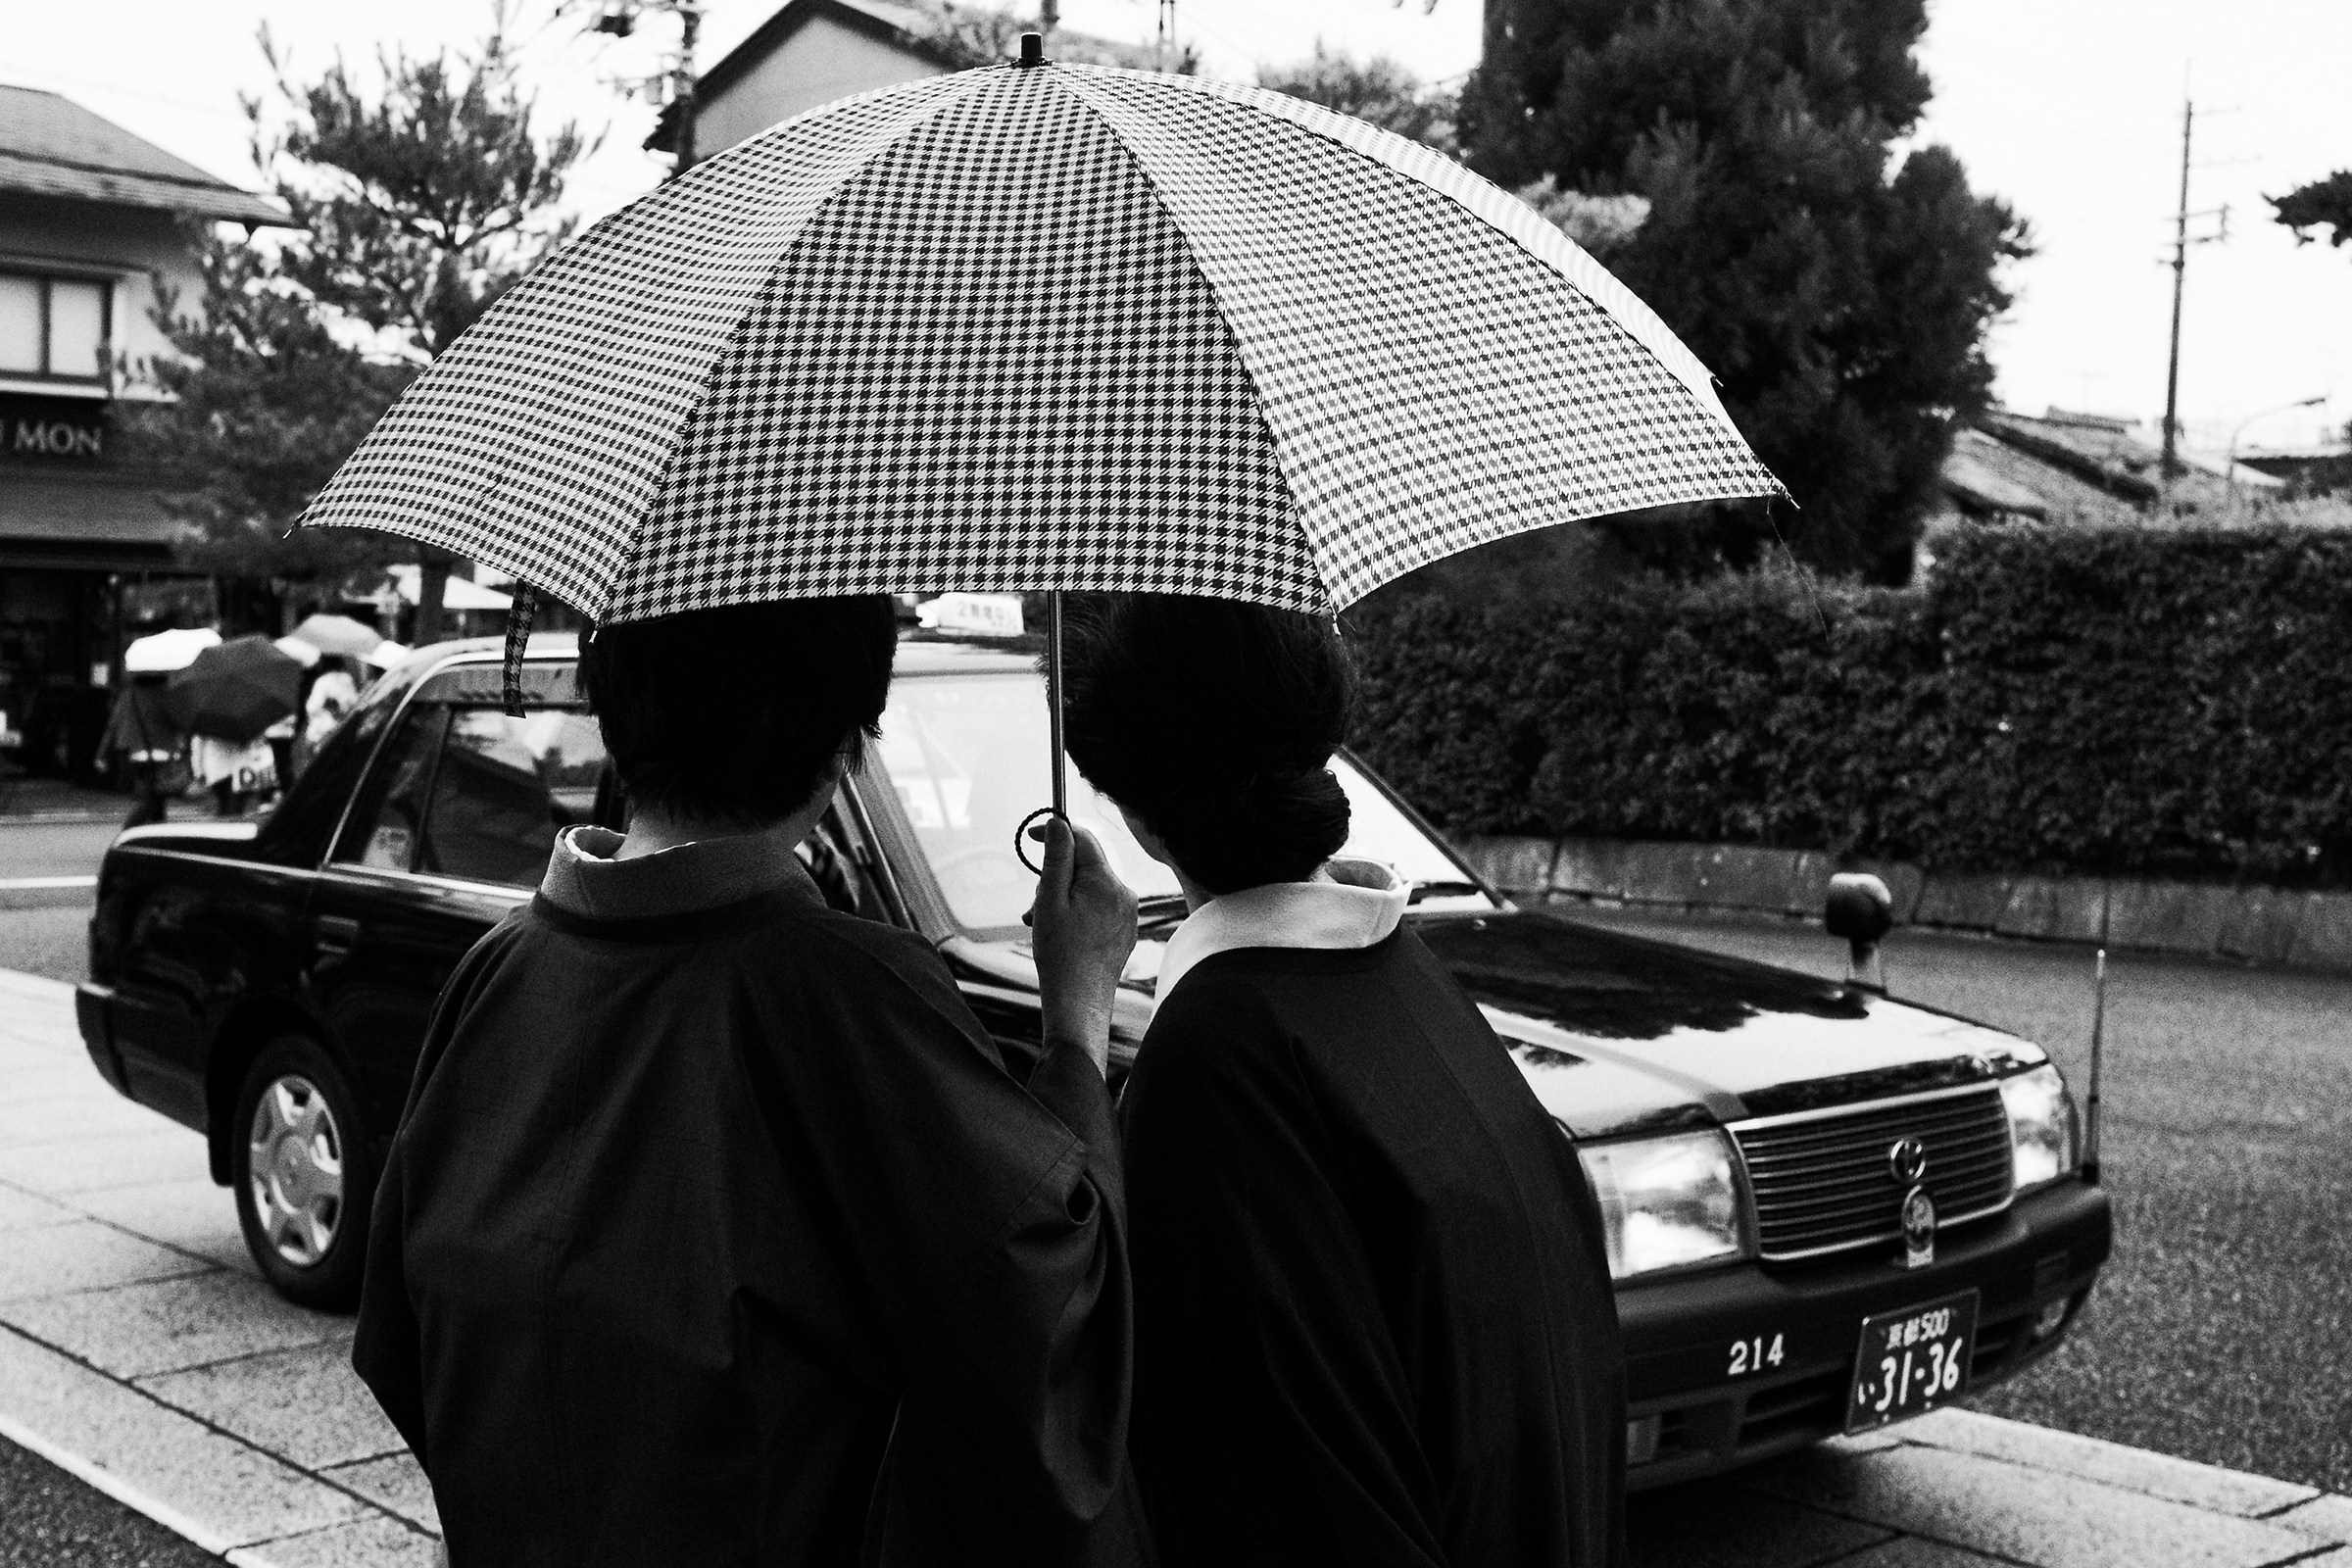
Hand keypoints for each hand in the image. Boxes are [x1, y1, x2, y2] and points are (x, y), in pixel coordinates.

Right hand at [1026, 817, 1136, 1077]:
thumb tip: (1058, 822)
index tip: (1032, 837)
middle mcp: (1124, 894)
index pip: (1083, 838)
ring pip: (1089, 889)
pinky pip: (1099, 909)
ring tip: (1042, 924)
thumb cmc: (1060, 953)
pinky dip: (1077, 913)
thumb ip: (1055, 858)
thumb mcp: (1050, 900)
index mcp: (1107, 882)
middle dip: (1055, 877)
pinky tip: (1062, 935)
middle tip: (1033, 905)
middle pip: (1085, 866)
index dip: (1056, 833)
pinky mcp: (1125, 931)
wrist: (1079, 1003)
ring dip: (1062, 898)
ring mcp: (1128, 914)